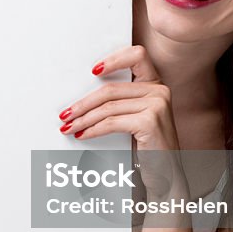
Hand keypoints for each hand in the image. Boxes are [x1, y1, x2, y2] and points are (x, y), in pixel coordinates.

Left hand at [58, 45, 186, 201]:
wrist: (166, 176)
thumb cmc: (149, 148)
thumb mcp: (137, 118)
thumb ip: (122, 101)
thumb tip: (85, 97)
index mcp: (156, 85)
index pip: (137, 55)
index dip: (114, 59)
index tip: (92, 71)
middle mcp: (159, 91)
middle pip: (110, 89)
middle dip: (83, 103)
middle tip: (66, 113)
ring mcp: (157, 105)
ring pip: (107, 107)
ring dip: (83, 118)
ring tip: (69, 126)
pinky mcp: (150, 121)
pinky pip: (111, 122)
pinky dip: (92, 129)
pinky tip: (82, 134)